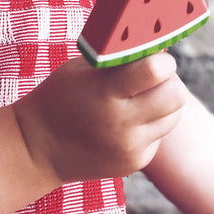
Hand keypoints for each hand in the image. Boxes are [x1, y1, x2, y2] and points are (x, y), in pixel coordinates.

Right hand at [13, 51, 187, 183]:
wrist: (37, 147)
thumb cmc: (60, 96)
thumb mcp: (82, 69)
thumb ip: (119, 60)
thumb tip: (158, 50)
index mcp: (105, 93)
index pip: (155, 71)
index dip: (163, 62)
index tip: (155, 60)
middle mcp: (122, 123)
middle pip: (176, 96)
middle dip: (169, 82)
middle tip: (152, 79)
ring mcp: (130, 147)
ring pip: (172, 117)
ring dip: (162, 104)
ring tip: (136, 100)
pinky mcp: (135, 162)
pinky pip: (158, 135)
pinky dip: (148, 125)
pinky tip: (123, 124)